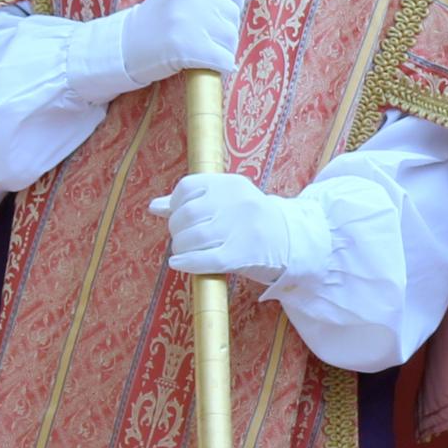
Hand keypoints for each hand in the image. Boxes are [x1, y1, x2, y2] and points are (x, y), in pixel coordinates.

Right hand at [95, 0, 250, 95]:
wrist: (124, 47)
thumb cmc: (159, 22)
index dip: (228, 7)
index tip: (209, 17)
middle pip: (234, 16)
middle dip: (223, 33)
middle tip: (198, 38)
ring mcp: (186, 19)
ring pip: (231, 40)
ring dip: (222, 51)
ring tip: (199, 51)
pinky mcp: (185, 47)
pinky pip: (224, 60)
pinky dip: (221, 67)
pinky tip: (205, 65)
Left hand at [148, 171, 317, 284]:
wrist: (292, 242)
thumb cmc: (251, 222)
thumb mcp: (226, 203)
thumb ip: (191, 202)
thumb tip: (154, 206)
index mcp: (231, 184)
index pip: (188, 187)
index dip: (175, 204)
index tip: (178, 216)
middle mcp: (236, 202)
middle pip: (187, 214)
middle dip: (176, 230)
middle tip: (181, 239)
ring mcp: (240, 228)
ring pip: (194, 237)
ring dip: (180, 247)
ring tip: (183, 252)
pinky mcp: (242, 254)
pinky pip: (206, 259)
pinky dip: (187, 262)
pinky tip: (179, 263)